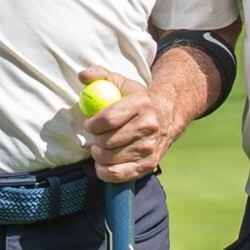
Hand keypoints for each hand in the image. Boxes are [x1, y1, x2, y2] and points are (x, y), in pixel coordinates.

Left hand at [76, 66, 182, 181]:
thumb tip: (82, 76)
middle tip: (93, 137)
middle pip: (108, 141)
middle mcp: (148, 127)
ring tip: (99, 148)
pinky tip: (103, 163)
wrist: (167, 115)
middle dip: (94, 140)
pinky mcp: (149, 165)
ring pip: (111, 159)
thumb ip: (100, 75)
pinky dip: (104, 171)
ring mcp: (149, 148)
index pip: (108, 119)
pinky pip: (118, 175)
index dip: (92, 124)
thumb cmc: (137, 99)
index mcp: (141, 104)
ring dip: (98, 155)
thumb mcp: (122, 83)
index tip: (88, 124)